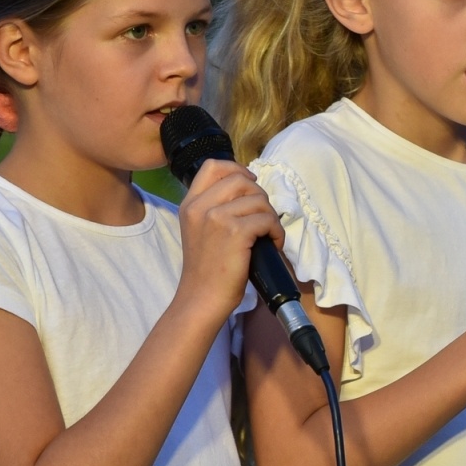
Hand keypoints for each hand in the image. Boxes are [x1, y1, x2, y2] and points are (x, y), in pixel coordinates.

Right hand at [174, 159, 284, 326]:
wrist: (201, 298)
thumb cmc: (206, 270)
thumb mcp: (199, 230)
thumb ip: (213, 208)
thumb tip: (248, 191)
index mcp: (189, 204)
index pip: (213, 166)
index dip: (237, 169)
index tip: (250, 185)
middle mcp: (200, 207)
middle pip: (241, 179)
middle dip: (259, 196)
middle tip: (262, 218)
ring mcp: (216, 217)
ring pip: (258, 199)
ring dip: (270, 216)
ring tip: (268, 235)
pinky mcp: (235, 232)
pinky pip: (267, 219)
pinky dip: (276, 232)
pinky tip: (272, 244)